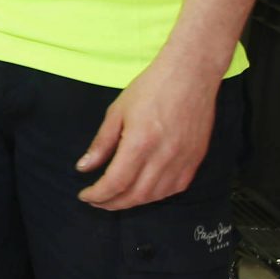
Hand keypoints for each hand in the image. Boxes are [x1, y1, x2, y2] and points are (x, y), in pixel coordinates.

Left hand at [75, 54, 218, 209]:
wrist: (190, 74)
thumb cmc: (151, 88)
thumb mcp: (117, 111)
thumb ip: (101, 143)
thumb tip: (84, 167)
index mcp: (140, 142)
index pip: (115, 182)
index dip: (98, 194)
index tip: (85, 195)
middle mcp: (164, 156)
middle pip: (135, 195)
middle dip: (112, 203)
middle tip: (97, 201)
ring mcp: (183, 160)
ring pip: (155, 196)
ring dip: (133, 202)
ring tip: (116, 198)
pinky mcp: (196, 159)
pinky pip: (175, 188)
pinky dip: (156, 195)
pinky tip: (143, 191)